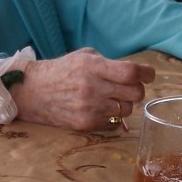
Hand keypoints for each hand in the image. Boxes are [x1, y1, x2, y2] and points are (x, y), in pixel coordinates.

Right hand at [8, 47, 154, 131]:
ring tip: (111, 98)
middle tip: (129, 87)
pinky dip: (112, 116)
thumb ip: (109, 64)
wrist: (33, 91)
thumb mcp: (84, 56)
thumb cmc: (62, 70)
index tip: (149, 74)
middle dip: (137, 89)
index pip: (131, 72)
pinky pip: (114, 123)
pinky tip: (100, 108)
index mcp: (92, 66)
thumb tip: (136, 74)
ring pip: (127, 110)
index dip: (146, 74)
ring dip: (124, 104)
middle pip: (135, 93)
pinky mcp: (85, 124)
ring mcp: (89, 108)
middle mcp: (92, 87)